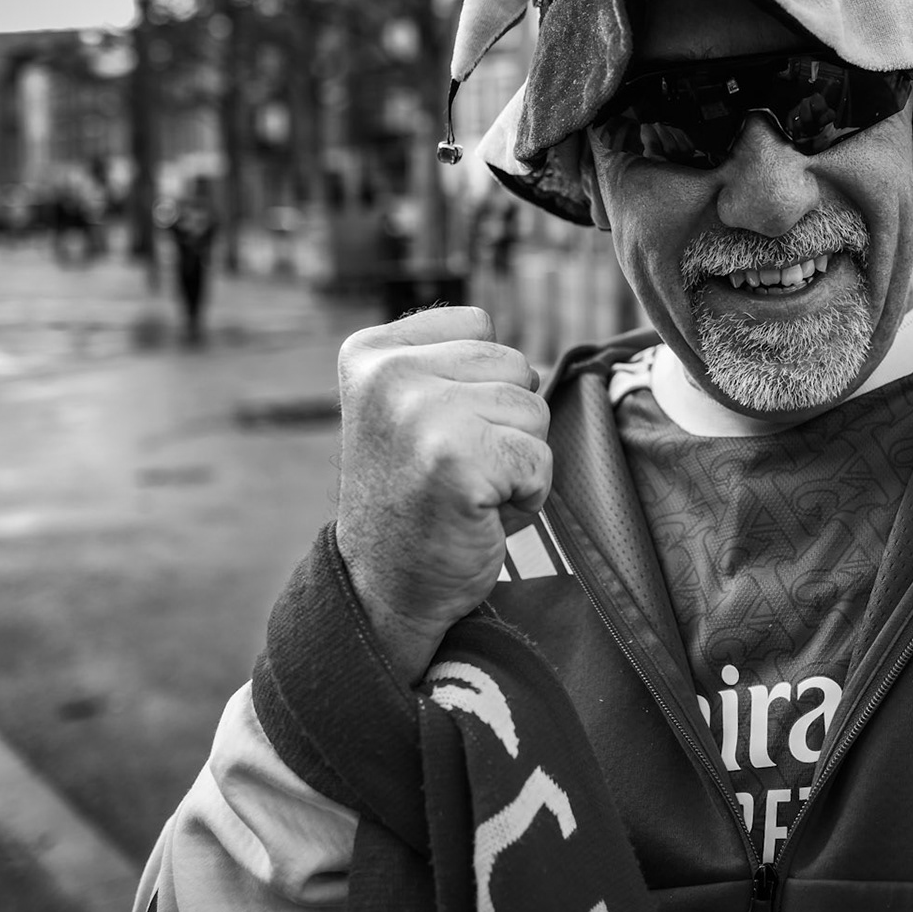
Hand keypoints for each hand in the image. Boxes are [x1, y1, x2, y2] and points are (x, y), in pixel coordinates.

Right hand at [333, 307, 551, 683]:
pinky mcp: (457, 458)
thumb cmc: (415, 497)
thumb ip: (451, 363)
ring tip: (467, 488)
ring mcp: (420, 412)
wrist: (385, 587)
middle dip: (506, 422)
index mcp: (372, 351)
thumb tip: (531, 359)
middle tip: (456, 468)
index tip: (435, 433)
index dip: (479, 384)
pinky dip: (527, 495)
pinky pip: (540, 459)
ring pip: (534, 409)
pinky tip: (479, 512)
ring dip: (517, 458)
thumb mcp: (412, 408)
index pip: (478, 324)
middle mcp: (388, 372)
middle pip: (515, 364)